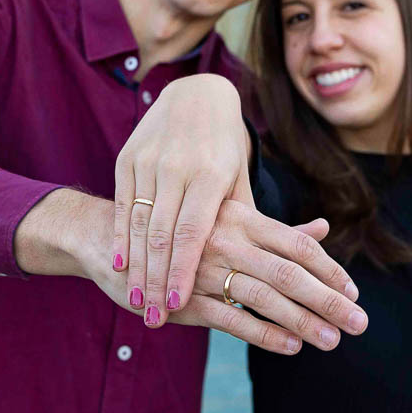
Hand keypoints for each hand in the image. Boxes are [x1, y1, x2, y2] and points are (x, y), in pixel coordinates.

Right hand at [113, 75, 253, 324]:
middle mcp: (176, 167)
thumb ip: (251, 219)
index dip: (182, 270)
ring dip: (136, 267)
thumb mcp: (240, 178)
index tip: (177, 304)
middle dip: (156, 280)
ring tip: (137, 302)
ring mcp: (147, 162)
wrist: (193, 95)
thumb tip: (290, 255)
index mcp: (209, 174)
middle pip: (162, 234)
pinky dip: (121, 239)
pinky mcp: (127, 159)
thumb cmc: (224, 146)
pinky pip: (121, 206)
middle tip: (154, 317)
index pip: (192, 231)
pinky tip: (120, 267)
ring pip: (138, 223)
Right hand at [141, 197, 366, 354]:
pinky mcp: (183, 298)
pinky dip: (263, 333)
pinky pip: (230, 318)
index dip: (328, 268)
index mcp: (241, 217)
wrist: (113, 239)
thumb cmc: (182, 230)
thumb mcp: (230, 220)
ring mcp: (204, 269)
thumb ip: (277, 231)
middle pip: (288, 272)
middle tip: (360, 323)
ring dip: (303, 321)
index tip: (354, 292)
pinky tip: (291, 346)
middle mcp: (226, 239)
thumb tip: (323, 229)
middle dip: (328, 300)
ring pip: (263, 297)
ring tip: (332, 340)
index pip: (297, 244)